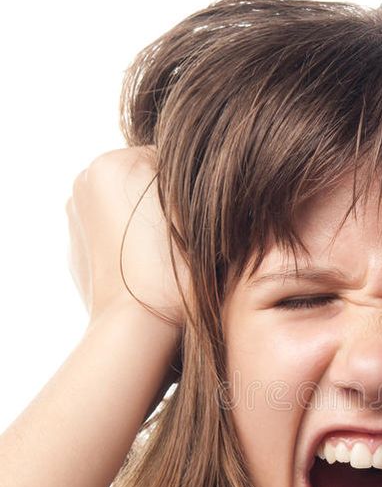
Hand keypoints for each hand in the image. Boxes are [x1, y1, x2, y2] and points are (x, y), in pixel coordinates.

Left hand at [66, 146, 191, 327]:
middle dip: (161, 202)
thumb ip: (190, 183)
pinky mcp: (76, 254)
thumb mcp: (194, 211)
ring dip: (144, 224)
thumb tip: (197, 178)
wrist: (138, 326)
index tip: (202, 215)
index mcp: (110, 164)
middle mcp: (83, 184)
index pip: (161, 159)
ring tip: (166, 256)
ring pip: (123, 209)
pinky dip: (128, 247)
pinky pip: (110, 238)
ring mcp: (75, 221)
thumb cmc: (171, 271)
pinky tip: (146, 269)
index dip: (189, 187)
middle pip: (138, 181)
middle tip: (185, 237)